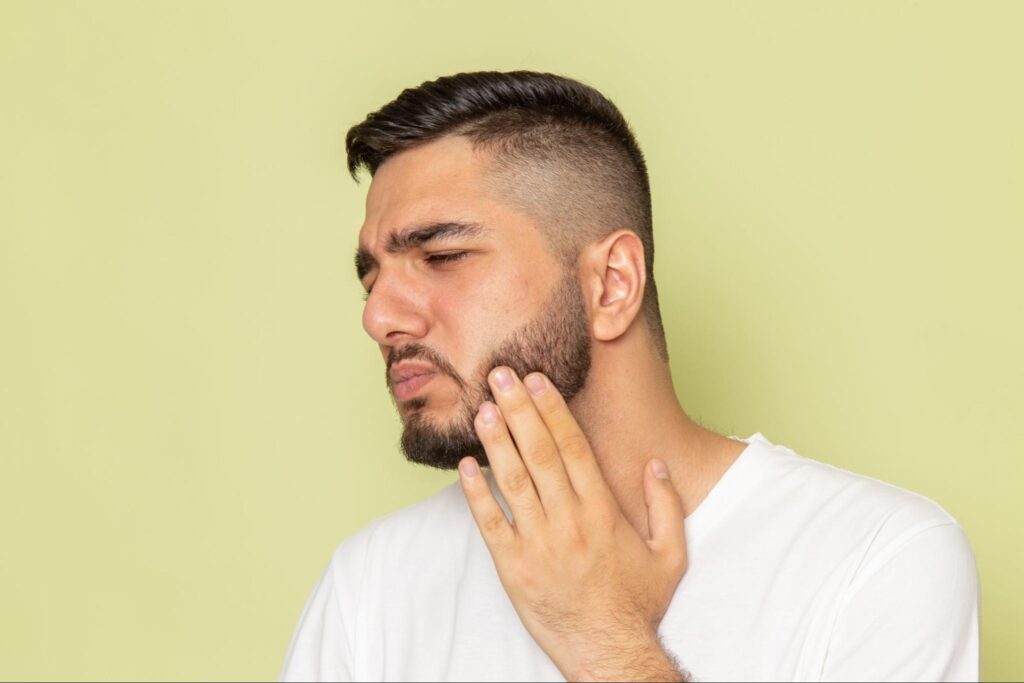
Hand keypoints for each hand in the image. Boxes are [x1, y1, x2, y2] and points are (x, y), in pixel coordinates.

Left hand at [457, 367, 688, 681]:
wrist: (608, 652)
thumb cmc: (637, 604)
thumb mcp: (671, 555)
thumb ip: (666, 506)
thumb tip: (655, 463)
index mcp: (603, 512)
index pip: (573, 448)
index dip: (553, 410)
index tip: (538, 380)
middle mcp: (569, 521)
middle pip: (540, 454)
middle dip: (519, 410)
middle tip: (500, 376)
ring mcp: (539, 544)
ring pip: (513, 482)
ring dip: (496, 441)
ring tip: (482, 408)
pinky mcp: (514, 567)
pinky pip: (491, 523)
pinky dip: (476, 493)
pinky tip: (466, 466)